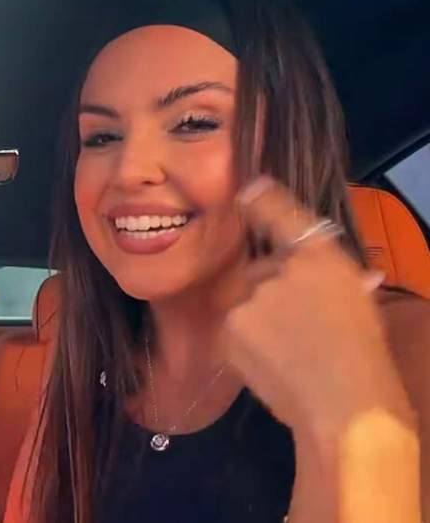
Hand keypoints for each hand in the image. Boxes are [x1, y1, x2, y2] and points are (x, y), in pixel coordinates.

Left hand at [220, 176, 411, 439]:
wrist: (343, 406)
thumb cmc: (363, 357)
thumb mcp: (358, 304)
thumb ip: (333, 282)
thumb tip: (336, 276)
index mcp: (320, 259)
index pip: (285, 216)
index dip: (265, 201)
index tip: (249, 188)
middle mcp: (280, 270)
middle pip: (260, 271)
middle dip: (269, 290)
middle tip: (295, 326)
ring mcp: (251, 299)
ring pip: (246, 303)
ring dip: (259, 319)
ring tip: (289, 351)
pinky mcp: (230, 330)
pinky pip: (234, 330)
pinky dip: (247, 343)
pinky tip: (274, 363)